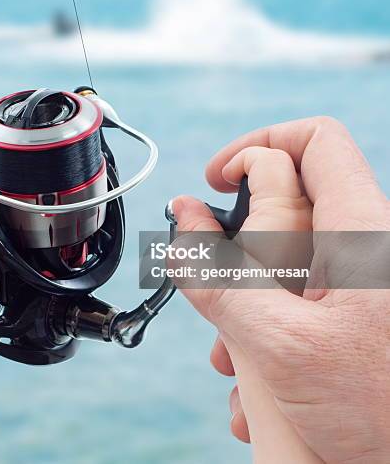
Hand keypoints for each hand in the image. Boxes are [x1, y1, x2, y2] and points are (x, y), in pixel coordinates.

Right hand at [172, 116, 389, 463]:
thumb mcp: (280, 344)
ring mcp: (356, 281)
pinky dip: (261, 321)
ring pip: (283, 255)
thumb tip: (182, 217)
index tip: (218, 179)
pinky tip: (250, 374)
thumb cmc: (381, 413)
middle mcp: (363, 246)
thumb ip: (219, 276)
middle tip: (214, 280)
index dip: (257, 144)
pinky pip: (294, 293)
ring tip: (230, 349)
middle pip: (286, 201)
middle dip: (235, 239)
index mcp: (361, 231)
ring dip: (242, 294)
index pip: (314, 140)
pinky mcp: (348, 312)